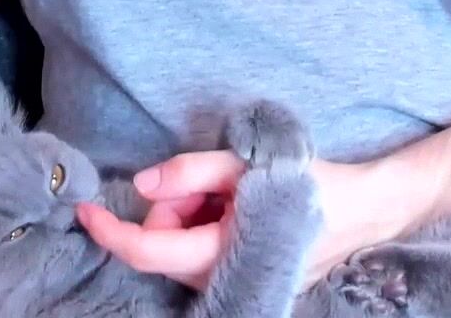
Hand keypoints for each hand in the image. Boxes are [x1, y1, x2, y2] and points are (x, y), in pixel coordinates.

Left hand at [77, 151, 421, 288]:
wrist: (367, 209)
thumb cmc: (311, 184)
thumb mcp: (246, 165)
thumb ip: (190, 172)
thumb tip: (141, 184)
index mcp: (220, 253)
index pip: (146, 250)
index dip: (109, 231)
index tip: (83, 210)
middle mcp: (223, 279)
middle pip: (163, 243)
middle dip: (171, 207)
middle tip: (208, 181)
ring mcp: (235, 284)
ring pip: (181, 248)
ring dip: (192, 214)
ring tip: (233, 193)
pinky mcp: (244, 280)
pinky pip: (203, 252)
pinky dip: (208, 225)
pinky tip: (239, 209)